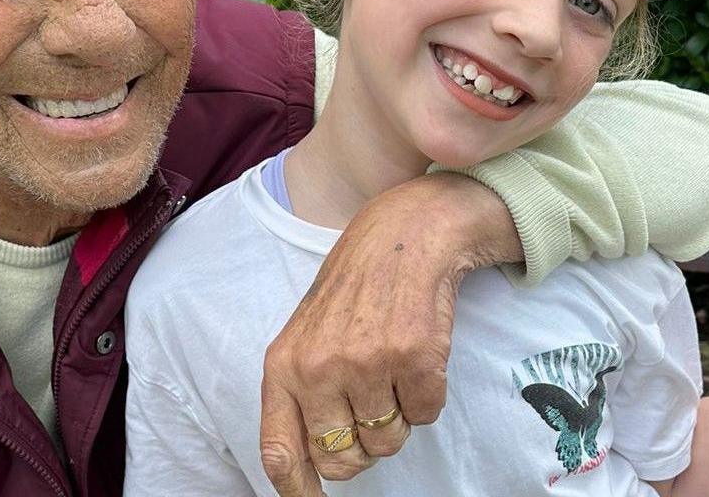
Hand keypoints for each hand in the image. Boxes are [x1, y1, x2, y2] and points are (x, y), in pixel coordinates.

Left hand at [258, 173, 516, 495]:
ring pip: (388, 441)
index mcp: (283, 367)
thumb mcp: (305, 337)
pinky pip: (426, 415)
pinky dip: (427, 395)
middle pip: (342, 459)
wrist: (403, 237)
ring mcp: (367, 363)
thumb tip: (307, 470)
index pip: (280, 453)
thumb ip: (299, 397)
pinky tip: (416, 355)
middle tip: (370, 402)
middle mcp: (319, 368)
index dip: (298, 489)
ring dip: (397, 416)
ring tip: (391, 367)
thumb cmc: (352, 294)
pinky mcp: (414, 358)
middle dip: (362, 444)